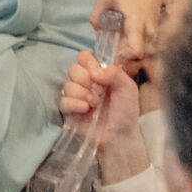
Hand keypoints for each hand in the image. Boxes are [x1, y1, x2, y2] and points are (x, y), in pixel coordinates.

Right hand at [59, 51, 144, 178]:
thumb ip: (114, 73)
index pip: (83, 57)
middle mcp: (84, 82)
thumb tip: (93, 71)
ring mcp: (75, 96)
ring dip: (83, 94)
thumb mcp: (128, 88)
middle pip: (73, 69)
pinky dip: (75, 104)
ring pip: (68, 85)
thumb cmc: (125, 110)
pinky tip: (86, 109)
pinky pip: (63, 101)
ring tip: (95, 103)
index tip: (97, 72)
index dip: (88, 62)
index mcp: (97, 73)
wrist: (120, 135)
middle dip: (86, 80)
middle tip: (99, 91)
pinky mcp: (69, 110)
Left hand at [91, 0, 167, 58]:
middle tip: (112, 47)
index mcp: (137, 24)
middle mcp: (148, 31)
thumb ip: (96, 15)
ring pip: (141, 51)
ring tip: (118, 38)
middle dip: (124, 54)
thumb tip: (96, 31)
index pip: (135, 51)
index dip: (124, 56)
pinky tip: (126, 34)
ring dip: (128, 49)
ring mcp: (153, 33)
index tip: (114, 52)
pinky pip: (144, 44)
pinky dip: (134, 43)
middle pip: (137, 55)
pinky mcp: (154, 33)